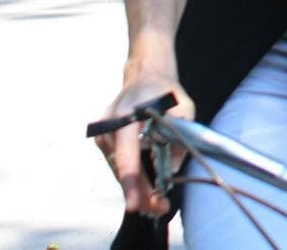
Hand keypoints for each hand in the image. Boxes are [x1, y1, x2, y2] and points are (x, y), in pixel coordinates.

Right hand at [93, 74, 191, 215]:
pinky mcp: (104, 141)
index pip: (127, 155)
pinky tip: (145, 189)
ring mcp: (103, 135)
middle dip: (140, 193)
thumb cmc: (164, 91)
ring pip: (121, 170)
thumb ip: (180, 134)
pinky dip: (132, 178)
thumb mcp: (183, 107)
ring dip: (137, 188)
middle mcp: (108, 128)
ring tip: (157, 203)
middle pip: (123, 169)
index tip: (135, 204)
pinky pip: (120, 164)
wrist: (144, 76)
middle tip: (159, 209)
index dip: (131, 182)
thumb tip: (172, 169)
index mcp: (126, 116)